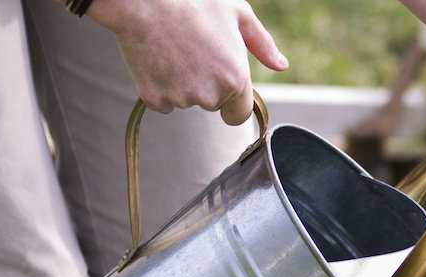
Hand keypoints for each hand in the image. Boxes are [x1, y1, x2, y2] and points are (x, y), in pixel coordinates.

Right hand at [87, 0, 287, 125]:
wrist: (144, 0)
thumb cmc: (194, 0)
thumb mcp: (237, 14)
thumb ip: (262, 44)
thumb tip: (281, 65)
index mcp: (236, 80)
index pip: (239, 115)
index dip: (232, 103)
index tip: (223, 88)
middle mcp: (211, 96)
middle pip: (212, 104)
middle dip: (206, 86)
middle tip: (194, 51)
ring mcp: (181, 99)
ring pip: (185, 101)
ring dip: (181, 84)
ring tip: (175, 49)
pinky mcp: (154, 98)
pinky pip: (161, 100)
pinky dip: (158, 85)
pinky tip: (157, 58)